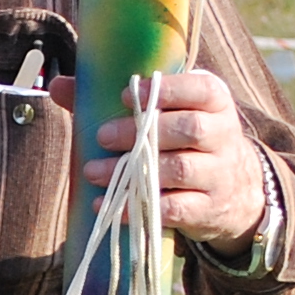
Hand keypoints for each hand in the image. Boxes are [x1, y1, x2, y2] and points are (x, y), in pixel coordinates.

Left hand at [55, 64, 270, 244]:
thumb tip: (58, 85)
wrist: (236, 189)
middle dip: (141, 132)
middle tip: (102, 136)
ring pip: (180, 169)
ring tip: (94, 172)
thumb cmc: (185, 140)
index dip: (166, 90)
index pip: (200, 90)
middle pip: (189, 129)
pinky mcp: (209, 209)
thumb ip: (115, 99)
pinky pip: (176, 209)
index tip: (124, 94)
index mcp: (214, 102)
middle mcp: (222, 134)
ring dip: (134, 172)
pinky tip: (112, 206)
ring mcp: (219, 174)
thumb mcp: (166, 113)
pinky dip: (140, 207)